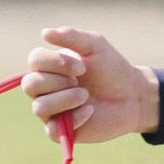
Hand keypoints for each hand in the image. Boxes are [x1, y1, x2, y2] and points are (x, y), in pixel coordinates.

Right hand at [22, 26, 159, 142]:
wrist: (133, 95)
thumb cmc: (112, 69)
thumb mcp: (95, 46)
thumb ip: (72, 36)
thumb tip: (44, 32)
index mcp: (51, 66)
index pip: (34, 60)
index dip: (54, 62)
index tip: (82, 67)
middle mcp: (46, 89)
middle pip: (30, 84)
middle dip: (58, 82)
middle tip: (81, 81)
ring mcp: (52, 111)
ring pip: (39, 107)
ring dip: (65, 99)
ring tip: (86, 96)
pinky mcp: (61, 131)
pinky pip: (52, 130)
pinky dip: (74, 118)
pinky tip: (90, 111)